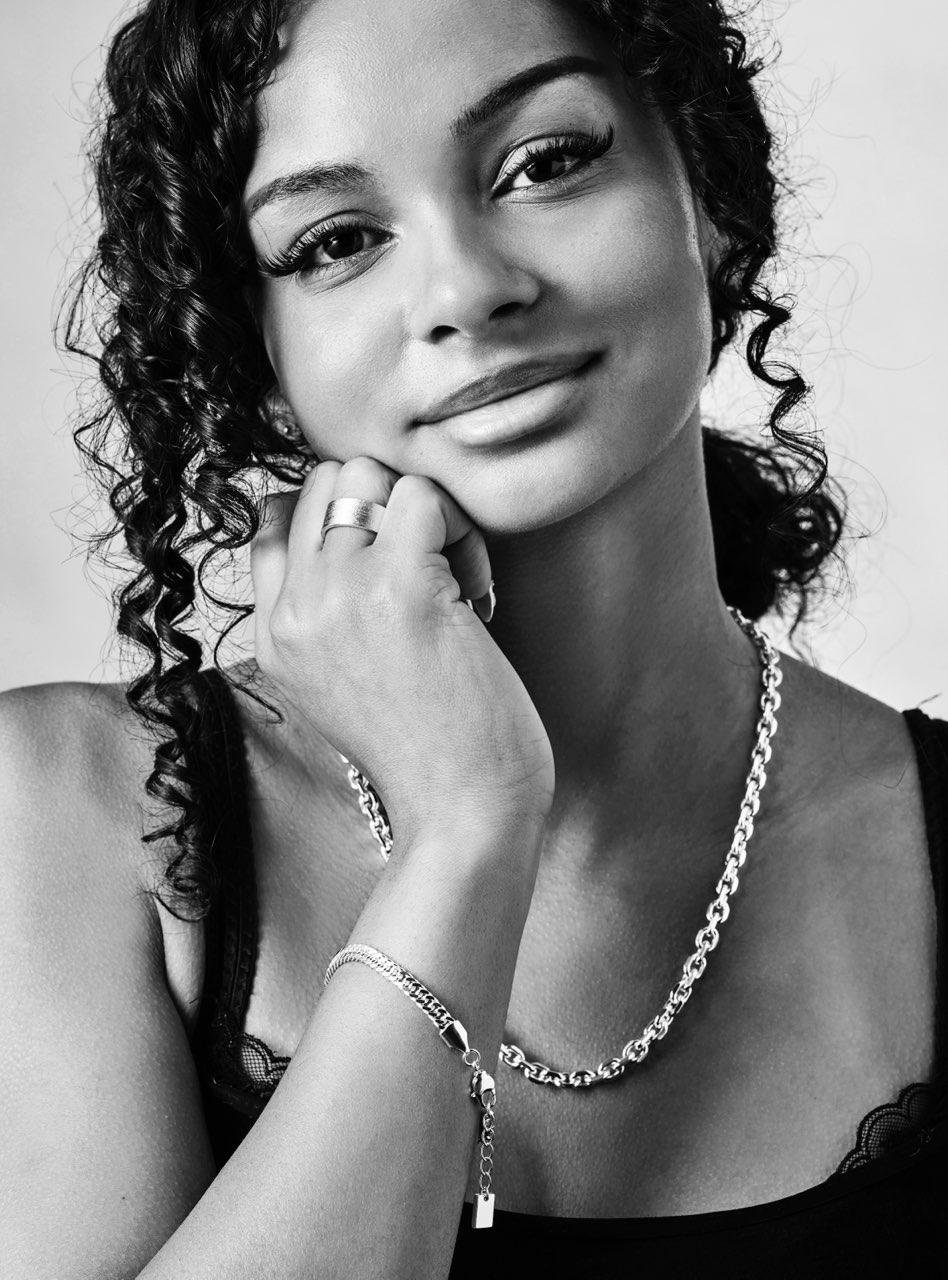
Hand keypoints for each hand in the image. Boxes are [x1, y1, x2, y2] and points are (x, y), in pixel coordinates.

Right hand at [251, 457, 554, 847]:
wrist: (459, 814)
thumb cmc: (425, 751)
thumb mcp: (339, 685)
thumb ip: (325, 614)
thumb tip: (357, 528)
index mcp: (272, 635)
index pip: (275, 517)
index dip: (342, 517)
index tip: (391, 563)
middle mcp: (294, 610)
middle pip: (322, 480)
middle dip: (385, 503)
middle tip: (428, 568)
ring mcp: (339, 595)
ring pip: (366, 472)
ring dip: (425, 511)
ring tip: (454, 578)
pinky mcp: (401, 589)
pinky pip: (425, 496)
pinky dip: (464, 532)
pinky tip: (476, 596)